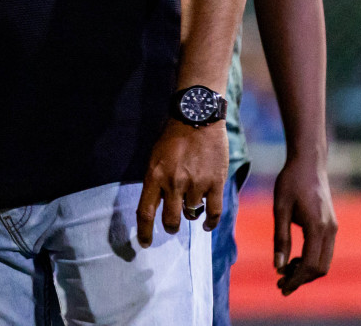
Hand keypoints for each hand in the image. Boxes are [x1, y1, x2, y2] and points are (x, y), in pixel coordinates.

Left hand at [137, 120, 226, 246]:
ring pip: (191, 213)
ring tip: (190, 203)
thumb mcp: (155, 157)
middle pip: (171, 220)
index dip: (145, 232)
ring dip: (190, 212)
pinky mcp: (215, 182)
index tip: (145, 243)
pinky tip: (205, 225)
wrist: (197, 118)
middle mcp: (174, 183)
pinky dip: (210, 222)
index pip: (145, 212)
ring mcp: (196, 184)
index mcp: (154, 176)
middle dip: (170, 227)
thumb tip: (156, 205)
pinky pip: (213, 212)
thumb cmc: (173, 137)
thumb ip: (155, 181)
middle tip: (172, 226)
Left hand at [272, 151, 336, 294]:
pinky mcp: (331, 225)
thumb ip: (280, 238)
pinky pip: (324, 251)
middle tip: (281, 284)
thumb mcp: (280, 208)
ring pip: (324, 261)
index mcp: (317, 227)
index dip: (296, 280)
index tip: (281, 287)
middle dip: (302, 279)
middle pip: (320, 268)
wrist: (308, 163)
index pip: (310, 265)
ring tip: (285, 273)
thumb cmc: (290, 182)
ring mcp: (333, 228)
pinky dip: (311, 260)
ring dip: (306, 271)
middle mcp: (330, 231)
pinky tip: (294, 259)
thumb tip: (279, 267)